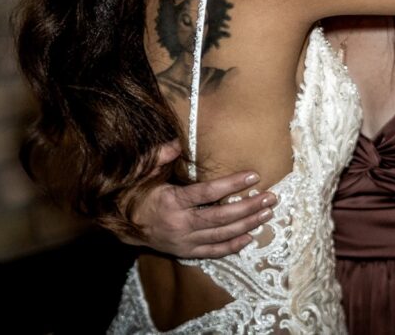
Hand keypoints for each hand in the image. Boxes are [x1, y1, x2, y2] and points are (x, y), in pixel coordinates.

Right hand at [121, 142, 277, 258]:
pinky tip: (250, 237)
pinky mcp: (186, 252)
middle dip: (249, 207)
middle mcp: (180, 224)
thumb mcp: (144, 172)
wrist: (124, 225)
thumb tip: (179, 142)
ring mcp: (184, 241)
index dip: (231, 184)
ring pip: (222, 235)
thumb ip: (161, 156)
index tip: (252, 175)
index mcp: (172, 202)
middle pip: (221, 217)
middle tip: (270, 197)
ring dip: (248, 224)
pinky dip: (233, 246)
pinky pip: (214, 251)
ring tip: (267, 213)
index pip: (207, 193)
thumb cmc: (138, 193)